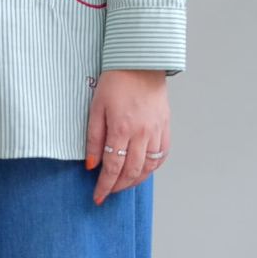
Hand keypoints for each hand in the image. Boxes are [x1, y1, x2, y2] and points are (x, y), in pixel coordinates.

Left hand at [85, 69, 169, 203]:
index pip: (112, 168)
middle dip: (118, 187)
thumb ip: (94, 139)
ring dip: (135, 181)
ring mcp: (156, 130)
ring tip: (122, 184)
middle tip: (108, 192)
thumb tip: (92, 165)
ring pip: (148, 167)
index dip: (104, 186)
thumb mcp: (96, 109)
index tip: (97, 196)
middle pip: (131, 172)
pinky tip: (142, 170)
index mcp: (122, 129)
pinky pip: (161, 155)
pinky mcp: (165, 126)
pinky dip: (152, 167)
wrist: (141, 61)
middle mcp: (142, 133)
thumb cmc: (115, 81)